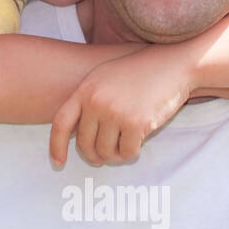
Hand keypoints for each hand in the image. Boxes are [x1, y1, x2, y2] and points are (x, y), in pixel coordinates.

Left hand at [48, 46, 195, 167]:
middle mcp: (97, 102)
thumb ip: (87, 101)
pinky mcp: (137, 124)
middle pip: (85, 144)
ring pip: (106, 152)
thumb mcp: (103, 78)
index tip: (58, 163)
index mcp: (85, 90)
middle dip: (93, 156)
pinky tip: (135, 145)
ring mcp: (116, 113)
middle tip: (100, 159)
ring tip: (120, 150)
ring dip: (113, 157)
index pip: (61, 124)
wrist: (171, 66)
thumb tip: (76, 134)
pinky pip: (127, 153)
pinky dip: (130, 154)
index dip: (56, 146)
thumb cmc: (137, 72)